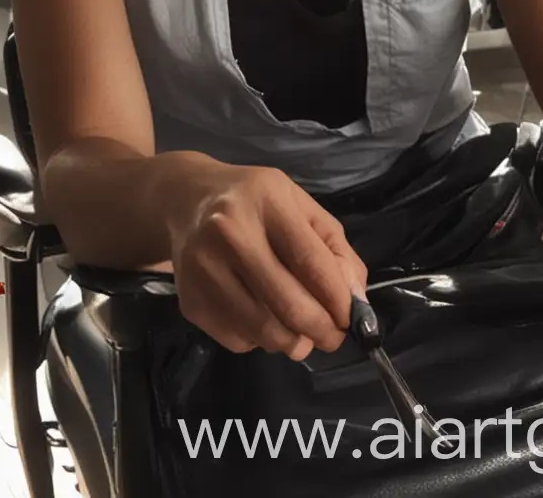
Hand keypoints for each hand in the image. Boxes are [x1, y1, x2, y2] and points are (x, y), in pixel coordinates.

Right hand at [163, 160, 367, 358]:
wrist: (186, 200)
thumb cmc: (253, 202)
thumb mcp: (299, 206)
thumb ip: (334, 249)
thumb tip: (356, 300)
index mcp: (266, 200)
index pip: (311, 262)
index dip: (339, 299)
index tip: (353, 318)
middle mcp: (229, 233)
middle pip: (289, 305)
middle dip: (323, 331)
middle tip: (333, 336)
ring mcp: (204, 269)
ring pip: (265, 332)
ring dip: (295, 342)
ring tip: (302, 332)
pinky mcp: (190, 301)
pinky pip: (239, 341)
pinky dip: (261, 340)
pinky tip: (262, 316)